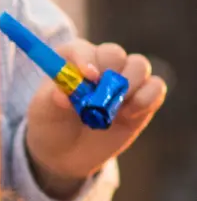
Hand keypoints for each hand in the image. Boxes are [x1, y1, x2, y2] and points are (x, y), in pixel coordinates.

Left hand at [25, 40, 166, 198]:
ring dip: (131, 85)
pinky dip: (147, 98)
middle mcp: (100, 63)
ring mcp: (123, 79)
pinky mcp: (141, 98)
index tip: (89, 77)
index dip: (86, 59)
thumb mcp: (44, 112)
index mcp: (71, 59)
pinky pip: (156, 87)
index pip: (80, 49)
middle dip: (111, 73)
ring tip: (115, 108)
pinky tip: (128, 114)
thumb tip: (63, 94)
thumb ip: (52, 99)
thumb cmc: (50, 124)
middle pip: (114, 53)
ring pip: (139, 65)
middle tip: (102, 97)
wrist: (65, 152)